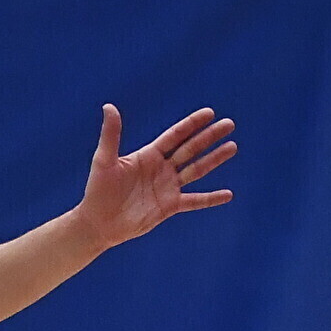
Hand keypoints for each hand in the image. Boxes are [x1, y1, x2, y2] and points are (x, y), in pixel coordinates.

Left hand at [74, 105, 236, 250]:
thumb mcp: (104, 160)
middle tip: (229, 124)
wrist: (98, 223)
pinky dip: (211, 199)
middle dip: (210, 137)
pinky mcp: (170, 206)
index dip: (192, 124)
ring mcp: (168, 187)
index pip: (175, 136)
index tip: (210, 113)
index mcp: (149, 155)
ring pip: (197, 170)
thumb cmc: (98, 190)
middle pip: (191, 149)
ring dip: (215, 159)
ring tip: (232, 147)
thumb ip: (111, 135)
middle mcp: (162, 168)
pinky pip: (195, 201)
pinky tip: (228, 194)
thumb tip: (109, 107)